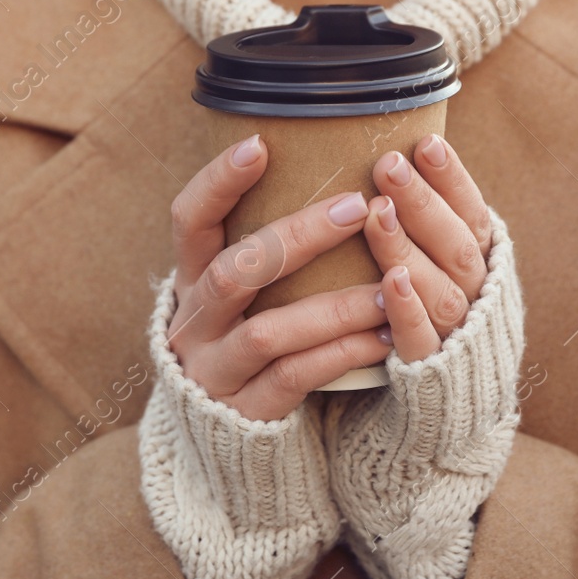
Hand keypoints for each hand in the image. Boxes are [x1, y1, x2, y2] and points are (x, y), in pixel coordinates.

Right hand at [166, 132, 392, 420]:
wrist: (223, 434)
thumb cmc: (246, 334)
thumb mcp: (237, 290)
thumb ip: (263, 243)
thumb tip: (319, 162)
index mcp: (190, 277)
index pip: (189, 219)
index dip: (217, 182)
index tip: (260, 144)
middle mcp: (194, 320)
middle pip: (234, 272)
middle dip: (296, 236)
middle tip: (357, 206)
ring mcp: (215, 369)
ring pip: (268, 331)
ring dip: (333, 306)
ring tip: (388, 287)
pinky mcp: (246, 411)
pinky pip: (294, 378)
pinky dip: (341, 354)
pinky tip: (383, 337)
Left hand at [362, 133, 495, 361]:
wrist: (444, 403)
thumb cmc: (423, 310)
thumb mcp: (434, 262)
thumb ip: (423, 222)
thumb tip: (384, 155)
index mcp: (480, 263)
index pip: (472, 214)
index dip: (452, 179)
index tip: (426, 142)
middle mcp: (477, 295)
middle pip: (455, 244)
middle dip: (422, 202)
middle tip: (388, 164)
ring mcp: (457, 333)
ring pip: (440, 287)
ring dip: (407, 248)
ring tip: (377, 212)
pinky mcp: (430, 370)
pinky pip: (421, 338)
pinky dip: (407, 310)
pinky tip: (389, 282)